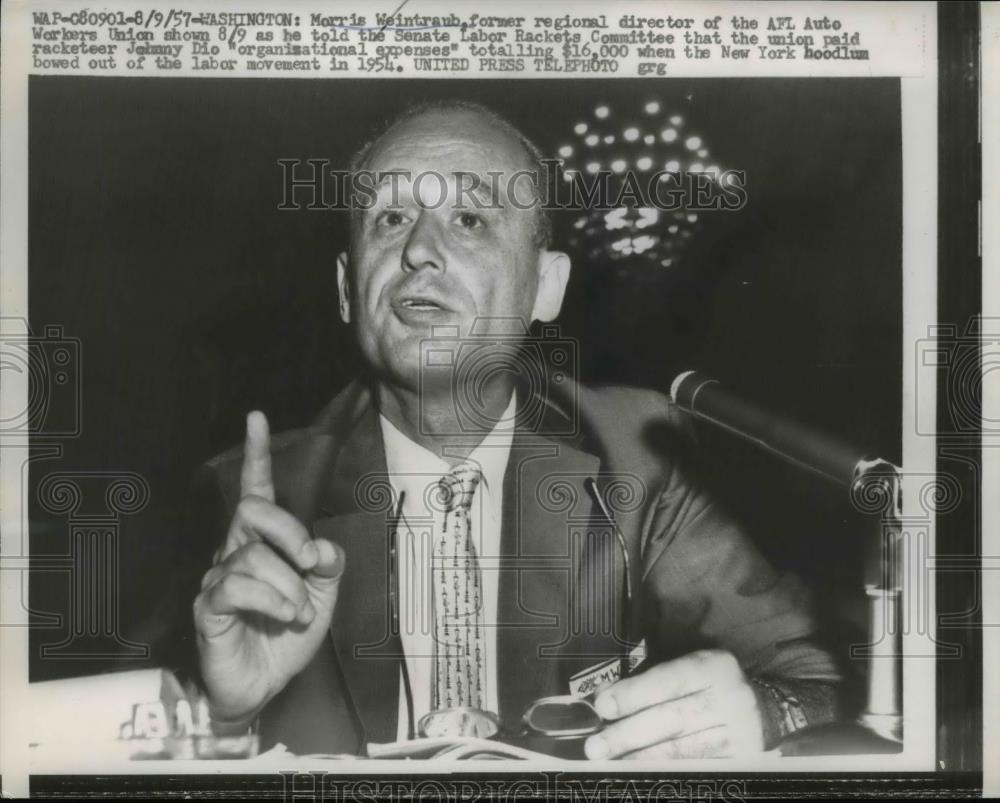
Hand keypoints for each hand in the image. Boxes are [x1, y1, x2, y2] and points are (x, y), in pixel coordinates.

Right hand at [193, 411, 344, 729]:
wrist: (264, 688)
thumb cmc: (287, 637)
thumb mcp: (323, 595)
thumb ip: (329, 566)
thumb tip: (321, 546)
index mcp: (262, 543)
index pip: (256, 491)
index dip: (257, 455)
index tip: (256, 418)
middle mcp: (234, 552)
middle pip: (254, 511)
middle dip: (289, 532)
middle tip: (309, 564)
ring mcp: (217, 579)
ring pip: (253, 556)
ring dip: (289, 587)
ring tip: (299, 613)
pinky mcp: (208, 608)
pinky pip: (236, 586)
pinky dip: (272, 600)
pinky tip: (286, 618)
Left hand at [584, 649, 763, 758]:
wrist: (766, 709)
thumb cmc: (710, 686)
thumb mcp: (690, 670)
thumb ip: (652, 682)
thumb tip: (604, 702)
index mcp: (714, 666)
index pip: (668, 680)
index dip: (633, 695)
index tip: (602, 706)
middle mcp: (730, 698)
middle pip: (672, 719)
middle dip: (628, 734)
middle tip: (595, 747)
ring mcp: (739, 734)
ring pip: (682, 751)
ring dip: (641, 759)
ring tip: (611, 764)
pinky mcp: (741, 763)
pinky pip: (696, 770)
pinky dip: (665, 774)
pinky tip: (641, 775)